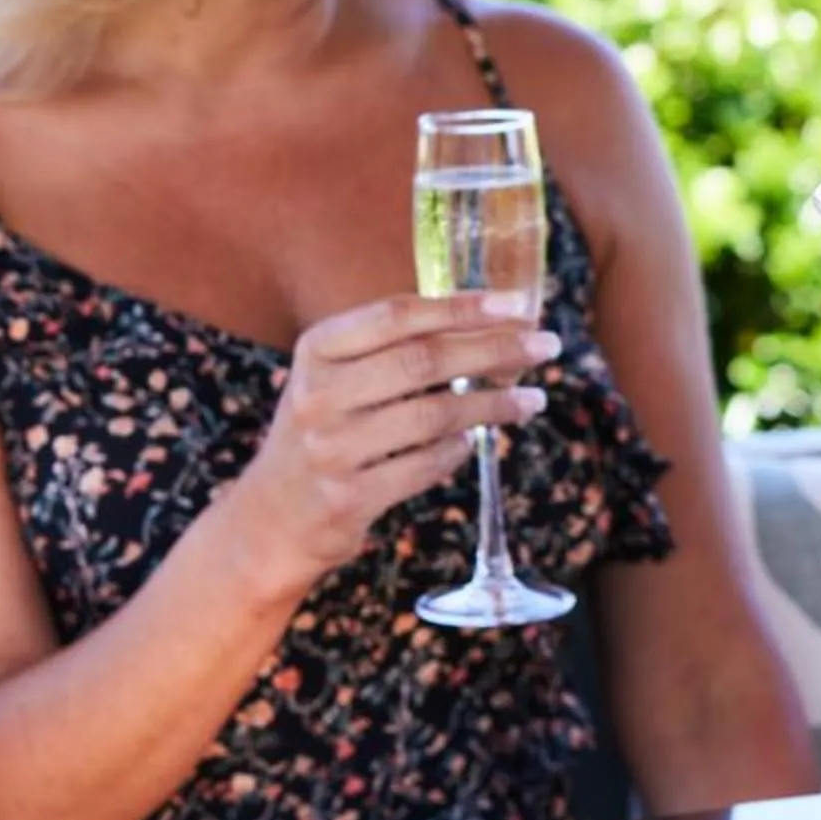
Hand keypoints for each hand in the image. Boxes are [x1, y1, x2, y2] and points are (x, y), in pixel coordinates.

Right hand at [228, 293, 557, 593]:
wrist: (272, 516)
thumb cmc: (326, 431)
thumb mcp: (339, 378)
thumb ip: (396, 348)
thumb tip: (493, 321)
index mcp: (318, 349)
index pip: (398, 315)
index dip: (463, 306)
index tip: (518, 303)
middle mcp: (318, 394)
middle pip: (424, 361)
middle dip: (495, 350)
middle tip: (547, 346)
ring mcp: (330, 448)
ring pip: (434, 415)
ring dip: (494, 405)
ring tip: (533, 400)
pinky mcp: (348, 497)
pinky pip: (426, 465)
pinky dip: (459, 451)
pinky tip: (476, 441)